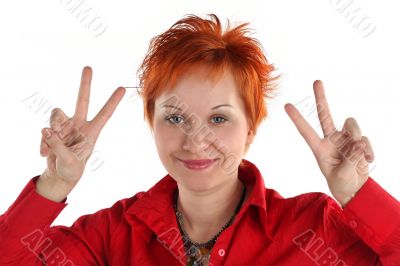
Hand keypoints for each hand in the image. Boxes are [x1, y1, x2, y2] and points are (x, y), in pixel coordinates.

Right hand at [38, 66, 125, 200]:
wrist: (60, 174)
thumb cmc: (72, 169)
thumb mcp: (68, 161)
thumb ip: (57, 145)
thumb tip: (45, 129)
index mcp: (92, 132)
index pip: (105, 114)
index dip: (113, 101)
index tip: (122, 88)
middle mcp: (79, 125)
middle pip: (82, 101)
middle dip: (85, 84)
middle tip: (88, 67)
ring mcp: (66, 126)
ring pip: (56, 115)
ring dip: (53, 131)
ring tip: (52, 149)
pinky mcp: (53, 130)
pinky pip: (45, 130)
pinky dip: (43, 143)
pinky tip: (45, 154)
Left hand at [284, 80, 373, 206]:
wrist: (356, 189)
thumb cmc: (342, 184)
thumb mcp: (341, 175)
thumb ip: (350, 159)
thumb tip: (359, 142)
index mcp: (319, 148)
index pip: (306, 131)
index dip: (297, 118)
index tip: (286, 105)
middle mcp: (331, 139)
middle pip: (325, 114)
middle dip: (321, 97)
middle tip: (316, 81)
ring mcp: (345, 138)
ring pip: (351, 124)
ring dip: (357, 136)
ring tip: (359, 156)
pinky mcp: (358, 140)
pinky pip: (365, 138)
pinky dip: (368, 150)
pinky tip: (368, 161)